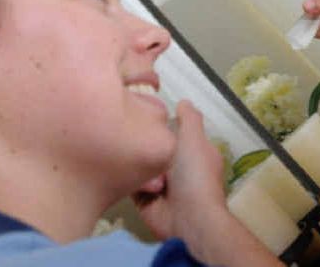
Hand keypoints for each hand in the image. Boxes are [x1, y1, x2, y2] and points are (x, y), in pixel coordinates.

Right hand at [132, 100, 227, 240]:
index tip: (142, 113)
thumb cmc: (194, 174)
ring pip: (140, 164)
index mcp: (193, 152)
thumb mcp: (194, 138)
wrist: (187, 218)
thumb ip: (189, 118)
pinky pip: (131, 182)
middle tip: (127, 131)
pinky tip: (125, 173)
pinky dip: (129, 179)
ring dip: (135, 162)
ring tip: (126, 153)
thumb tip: (183, 102)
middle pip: (153, 147)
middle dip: (144, 143)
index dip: (161, 124)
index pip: (174, 132)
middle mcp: (177, 167)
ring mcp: (161, 184)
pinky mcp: (145, 199)